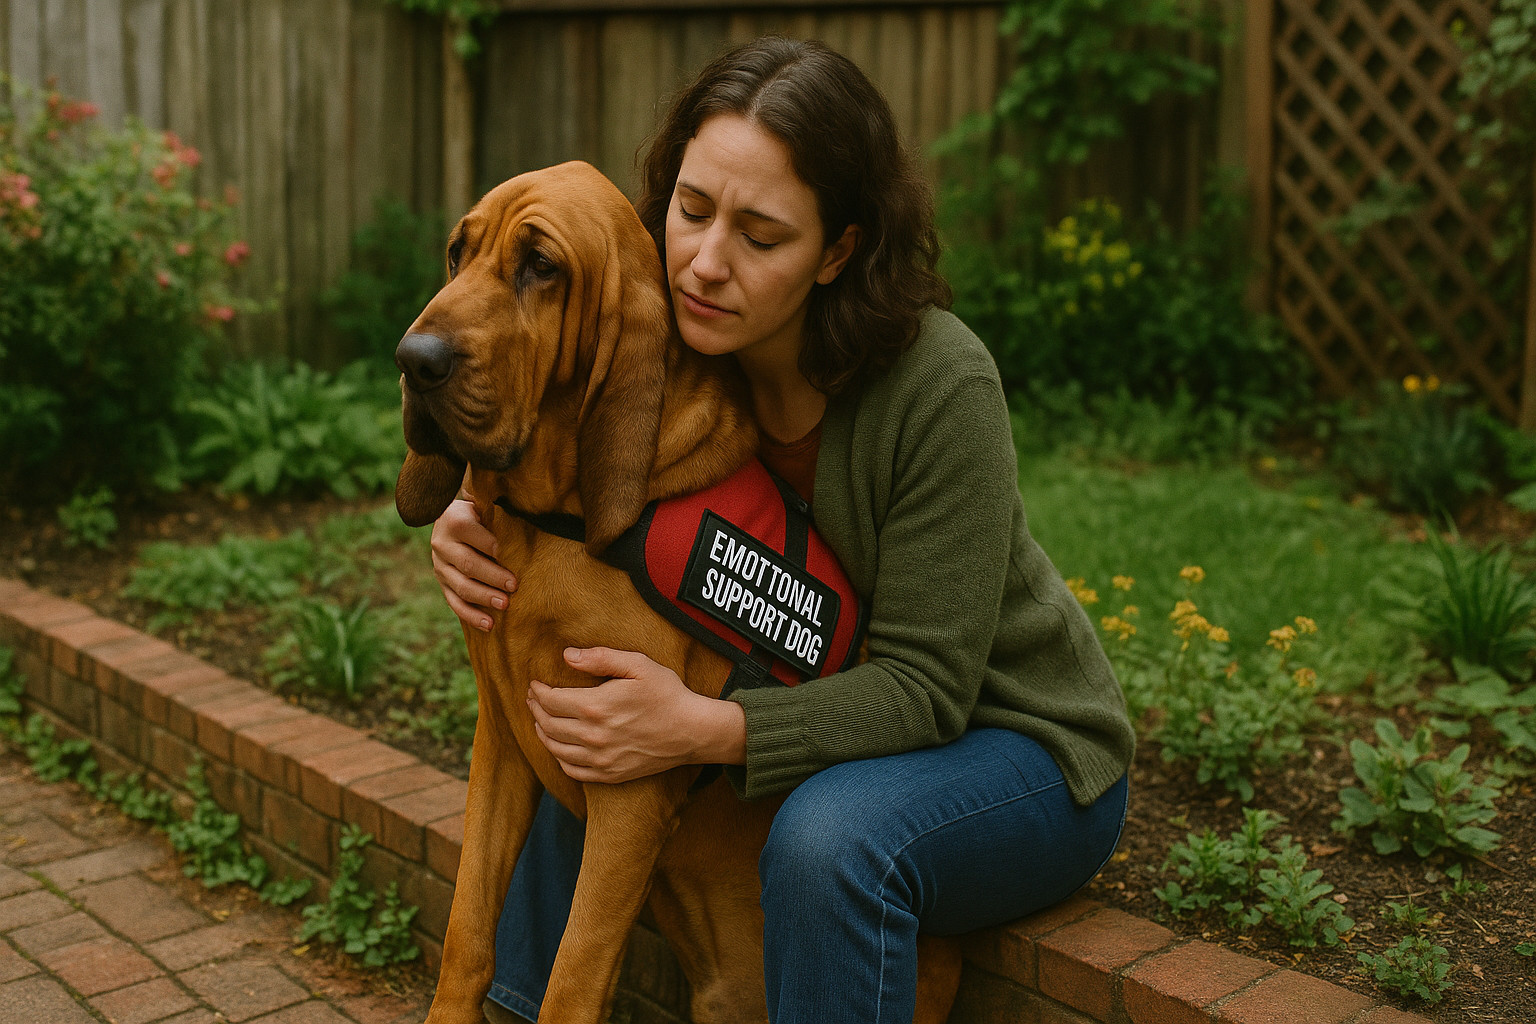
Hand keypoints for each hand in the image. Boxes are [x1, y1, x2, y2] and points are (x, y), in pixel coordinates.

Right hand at [431, 497, 516, 631]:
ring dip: (484, 597)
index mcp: (453, 520)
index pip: (470, 532)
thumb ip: (498, 513)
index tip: (508, 553)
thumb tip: (530, 520)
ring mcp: (440, 566)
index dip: (490, 544)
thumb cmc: (480, 514)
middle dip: (492, 576)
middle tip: (514, 586)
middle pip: (468, 564)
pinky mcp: (442, 584)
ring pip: (461, 586)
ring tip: (504, 605)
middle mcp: (442, 544)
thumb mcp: (484, 507)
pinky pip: (455, 603)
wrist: (450, 522)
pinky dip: (471, 616)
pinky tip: (489, 624)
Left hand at [528, 647, 745, 783]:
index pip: (551, 700)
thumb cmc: (667, 694)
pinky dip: (559, 759)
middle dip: (536, 709)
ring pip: (556, 749)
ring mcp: (600, 759)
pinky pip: (572, 770)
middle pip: (549, 724)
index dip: (537, 691)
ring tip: (540, 721)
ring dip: (542, 734)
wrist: (692, 731)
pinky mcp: (610, 774)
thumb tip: (567, 655)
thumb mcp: (639, 665)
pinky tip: (559, 748)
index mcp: (596, 706)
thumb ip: (601, 657)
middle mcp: (593, 736)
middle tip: (533, 699)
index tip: (534, 684)